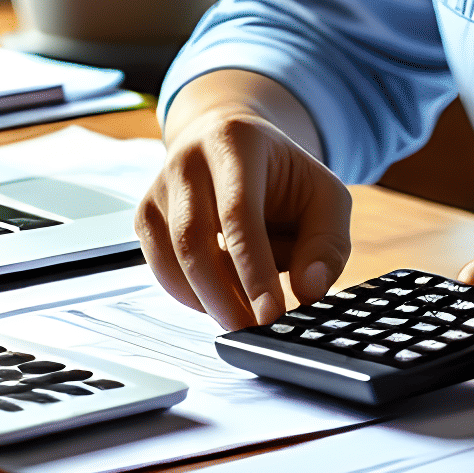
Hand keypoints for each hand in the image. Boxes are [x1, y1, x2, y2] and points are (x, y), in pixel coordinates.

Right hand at [137, 95, 353, 329]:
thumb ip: (327, 243)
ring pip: (171, 257)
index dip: (253, 269)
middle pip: (193, 239)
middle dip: (224, 295)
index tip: (271, 314)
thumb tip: (309, 290)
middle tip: (255, 330)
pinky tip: (218, 301)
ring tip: (242, 319)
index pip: (238, 213)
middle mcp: (189, 160)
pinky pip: (160, 266)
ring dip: (206, 300)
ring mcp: (160, 188)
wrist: (231, 143)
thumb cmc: (283, 175)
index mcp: (236, 143)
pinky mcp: (146, 215)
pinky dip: (189, 294)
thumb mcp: (325, 196)